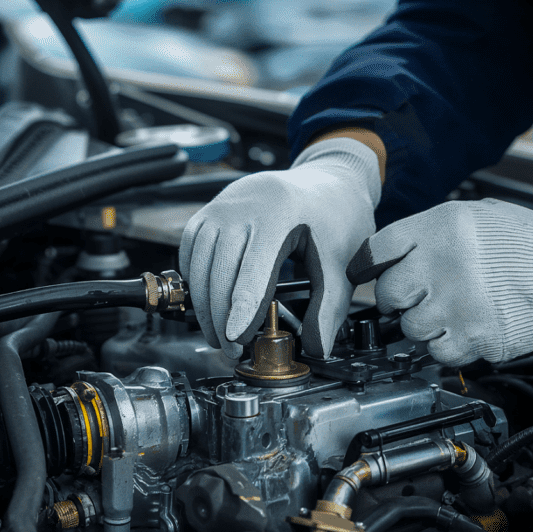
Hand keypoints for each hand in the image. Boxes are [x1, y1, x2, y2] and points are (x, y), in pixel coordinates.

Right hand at [180, 137, 381, 358]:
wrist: (326, 181)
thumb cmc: (336, 217)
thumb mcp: (342, 263)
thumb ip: (329, 308)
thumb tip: (318, 346)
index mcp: (278, 214)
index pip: (251, 273)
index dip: (241, 312)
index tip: (235, 341)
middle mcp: (242, 206)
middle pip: (220, 273)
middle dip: (222, 319)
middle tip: (232, 350)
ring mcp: (221, 206)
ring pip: (199, 265)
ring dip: (204, 306)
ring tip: (218, 335)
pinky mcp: (210, 211)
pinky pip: (190, 251)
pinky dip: (196, 281)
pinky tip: (207, 303)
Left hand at [346, 199, 532, 365]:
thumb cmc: (522, 242)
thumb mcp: (466, 217)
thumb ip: (422, 237)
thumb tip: (382, 260)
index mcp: (438, 229)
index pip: (375, 252)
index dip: (368, 267)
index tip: (368, 275)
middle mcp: (442, 265)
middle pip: (387, 295)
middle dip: (399, 299)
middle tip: (420, 295)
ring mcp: (457, 305)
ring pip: (410, 329)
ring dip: (423, 325)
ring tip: (449, 310)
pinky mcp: (475, 337)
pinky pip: (438, 353)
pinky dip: (446, 346)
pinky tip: (464, 328)